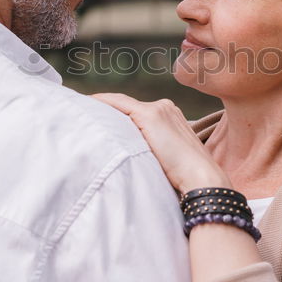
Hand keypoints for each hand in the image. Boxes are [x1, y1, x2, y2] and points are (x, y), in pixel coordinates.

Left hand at [92, 93, 230, 193]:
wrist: (201, 178)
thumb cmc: (185, 178)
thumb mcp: (166, 159)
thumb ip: (151, 150)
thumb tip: (129, 158)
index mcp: (171, 116)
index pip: (136, 112)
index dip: (115, 113)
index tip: (96, 117)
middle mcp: (165, 107)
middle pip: (127, 107)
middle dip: (105, 110)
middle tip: (82, 113)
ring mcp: (158, 109)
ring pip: (121, 104)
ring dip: (101, 106)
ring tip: (80, 109)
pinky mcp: (149, 116)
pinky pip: (118, 104)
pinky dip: (102, 103)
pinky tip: (88, 105)